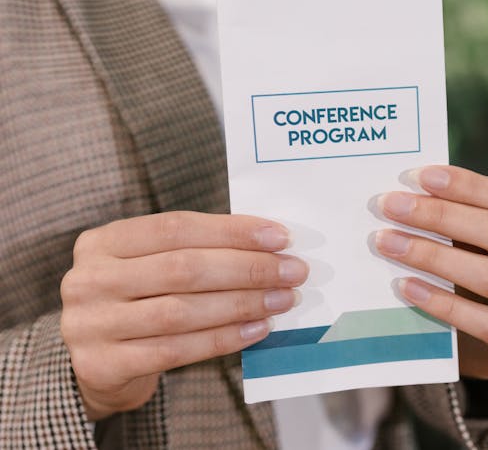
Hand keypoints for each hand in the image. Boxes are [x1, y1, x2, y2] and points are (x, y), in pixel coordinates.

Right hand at [60, 211, 307, 420]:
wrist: (91, 365)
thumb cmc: (137, 301)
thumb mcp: (149, 265)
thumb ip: (195, 251)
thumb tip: (270, 246)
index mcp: (103, 241)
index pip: (177, 227)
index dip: (232, 231)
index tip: (281, 237)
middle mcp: (89, 279)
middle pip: (183, 268)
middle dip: (248, 268)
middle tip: (293, 271)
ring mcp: (92, 324)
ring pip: (182, 310)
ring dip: (243, 303)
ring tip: (283, 299)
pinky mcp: (103, 365)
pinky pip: (177, 350)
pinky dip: (224, 338)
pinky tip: (257, 329)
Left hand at [374, 166, 487, 378]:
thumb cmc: (486, 288)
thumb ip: (468, 222)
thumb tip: (413, 189)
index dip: (468, 186)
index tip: (421, 176)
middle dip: (440, 215)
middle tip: (391, 206)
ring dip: (432, 254)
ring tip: (388, 242)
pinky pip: (480, 321)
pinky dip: (440, 301)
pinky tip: (406, 286)